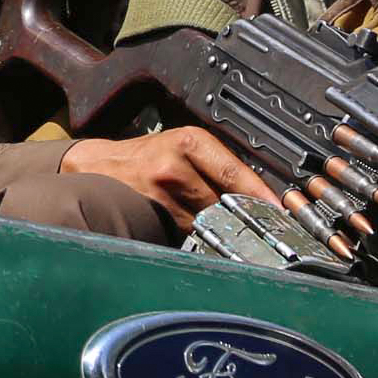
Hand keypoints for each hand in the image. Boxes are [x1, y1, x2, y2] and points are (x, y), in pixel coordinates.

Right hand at [60, 123, 297, 237]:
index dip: (261, 195)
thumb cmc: (144, 156)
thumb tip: (259, 194)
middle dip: (238, 213)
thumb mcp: (181, 145)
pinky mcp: (152, 220)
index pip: (235, 173)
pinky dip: (192, 234)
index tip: (281, 211)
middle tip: (250, 221)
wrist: (97, 168)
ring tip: (202, 215)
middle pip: (225, 202)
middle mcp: (175, 168)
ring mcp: (162, 197)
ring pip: (207, 221)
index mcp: (188, 143)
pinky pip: (186, 234)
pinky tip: (182, 223)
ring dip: (213, 225)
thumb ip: (216, 165)